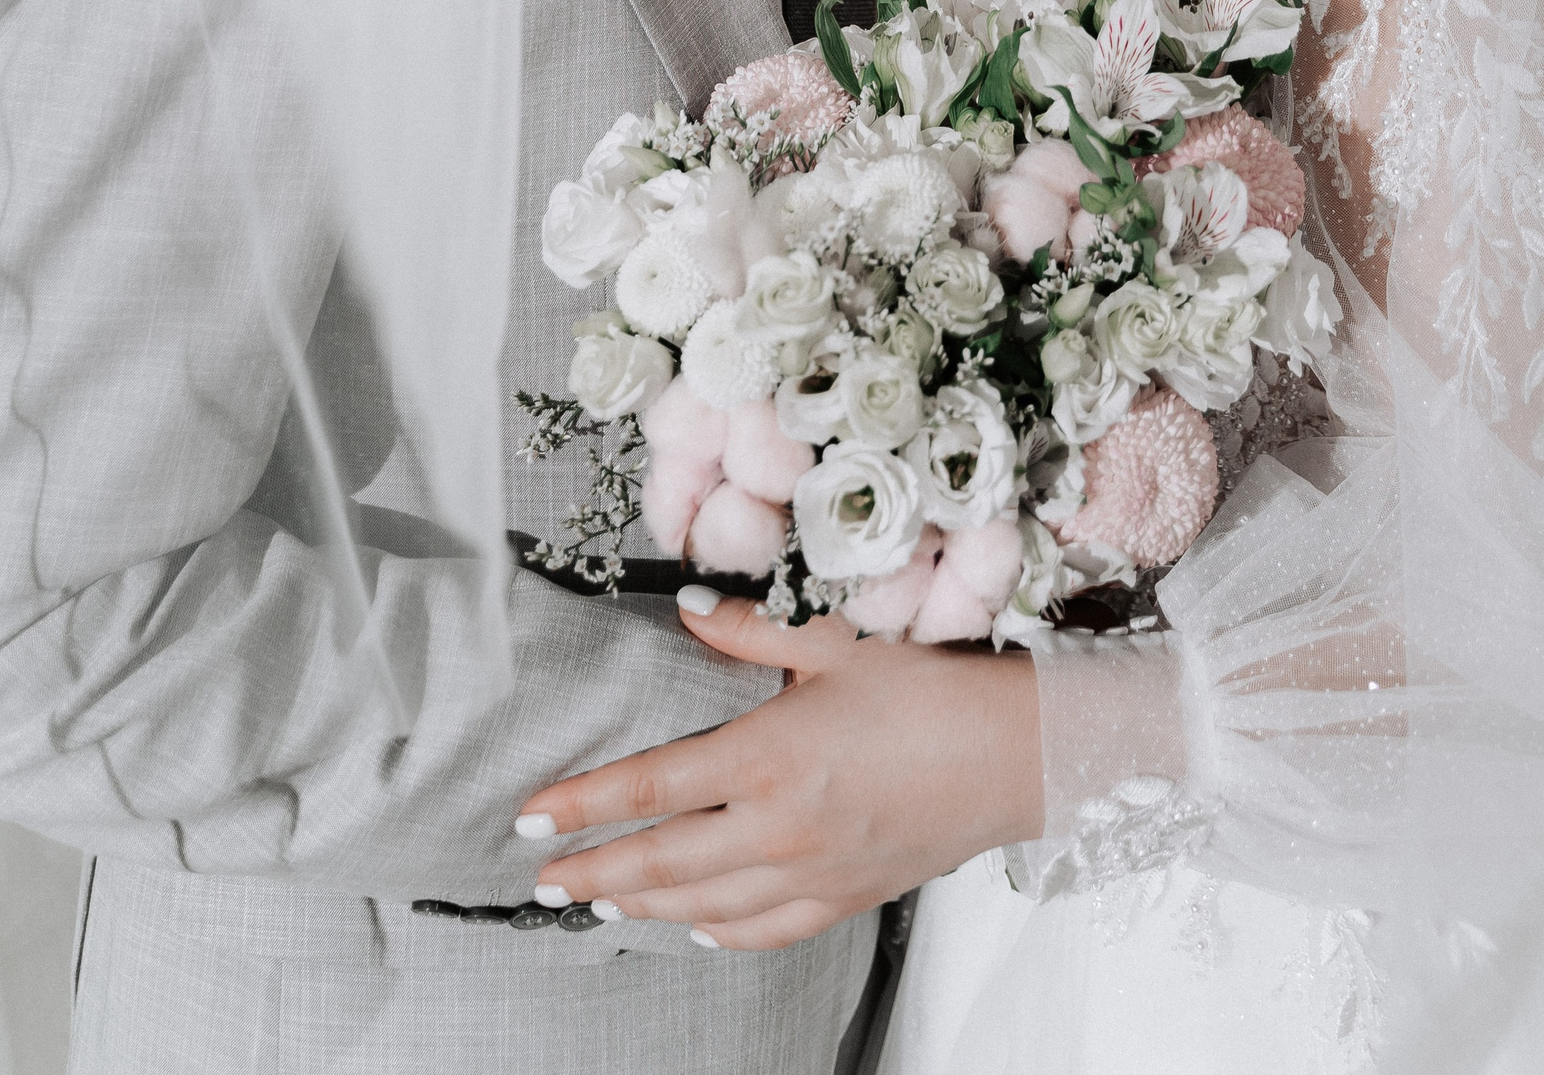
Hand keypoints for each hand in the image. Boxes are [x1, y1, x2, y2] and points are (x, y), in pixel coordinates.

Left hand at [515, 590, 1043, 948]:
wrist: (1015, 754)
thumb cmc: (928, 687)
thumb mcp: (835, 640)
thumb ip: (752, 632)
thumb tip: (689, 612)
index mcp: (766, 757)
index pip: (649, 788)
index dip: (582, 805)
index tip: (529, 820)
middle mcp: (776, 827)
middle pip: (661, 860)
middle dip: (593, 868)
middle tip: (541, 879)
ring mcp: (810, 871)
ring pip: (703, 903)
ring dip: (643, 902)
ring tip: (599, 898)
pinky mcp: (846, 895)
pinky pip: (766, 928)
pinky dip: (720, 931)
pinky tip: (695, 925)